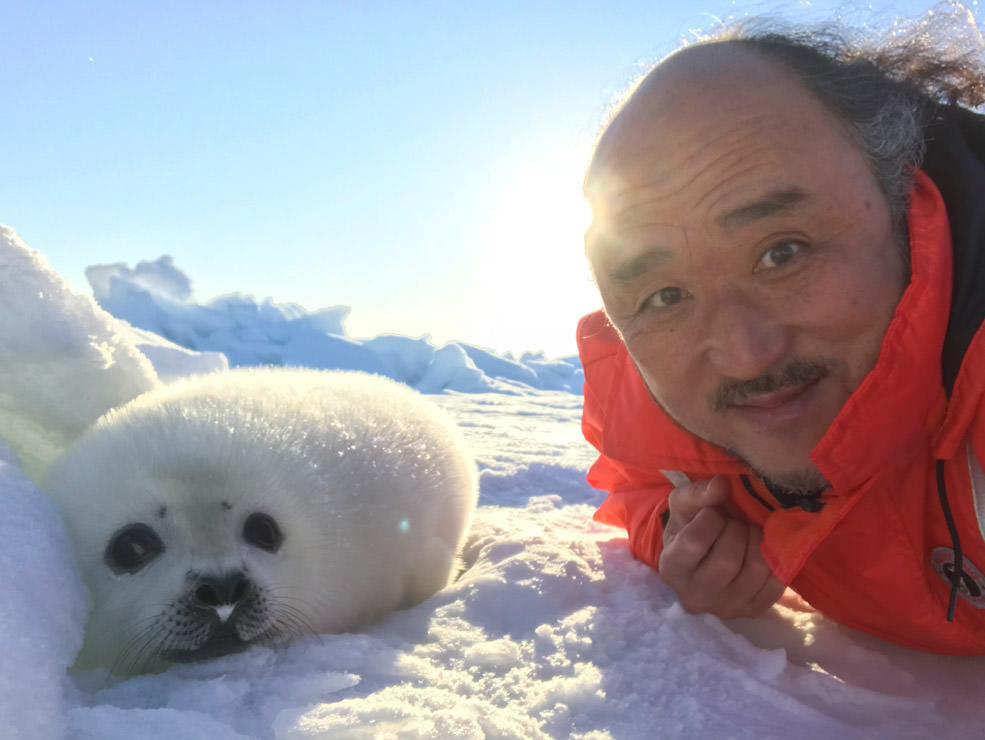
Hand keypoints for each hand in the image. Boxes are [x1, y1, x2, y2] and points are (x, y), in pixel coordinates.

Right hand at [659, 475, 784, 618]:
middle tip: (734, 522)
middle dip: (737, 530)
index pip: (695, 542)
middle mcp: (695, 597)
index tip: (712, 513)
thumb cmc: (690, 527)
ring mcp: (725, 609)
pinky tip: (762, 549)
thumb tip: (721, 484)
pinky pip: (776, 582)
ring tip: (748, 533)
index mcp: (672, 569)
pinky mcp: (752, 611)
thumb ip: (698, 493)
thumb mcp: (684, 506)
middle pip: (727, 560)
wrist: (703, 559)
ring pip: (755, 569)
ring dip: (757, 541)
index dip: (710, 519)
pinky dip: (774, 559)